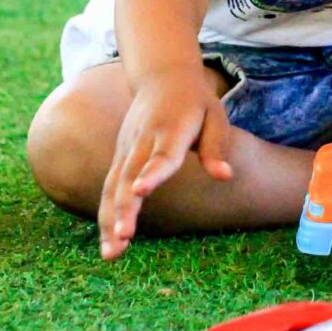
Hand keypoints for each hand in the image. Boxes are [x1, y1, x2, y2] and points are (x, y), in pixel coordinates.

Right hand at [99, 68, 233, 258]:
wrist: (161, 76)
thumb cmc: (195, 101)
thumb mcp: (215, 115)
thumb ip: (216, 146)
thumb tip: (225, 176)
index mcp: (170, 130)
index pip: (161, 155)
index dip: (151, 173)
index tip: (141, 191)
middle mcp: (142, 141)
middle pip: (130, 177)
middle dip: (124, 209)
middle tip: (122, 238)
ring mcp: (127, 149)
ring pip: (114, 187)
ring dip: (110, 220)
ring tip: (111, 254)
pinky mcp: (120, 157)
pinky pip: (110, 189)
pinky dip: (106, 216)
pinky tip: (108, 244)